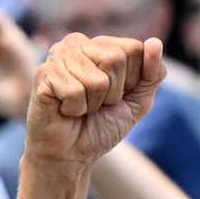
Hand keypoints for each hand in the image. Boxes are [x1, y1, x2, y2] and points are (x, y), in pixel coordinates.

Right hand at [23, 33, 164, 167]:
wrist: (71, 155)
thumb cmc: (100, 126)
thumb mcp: (137, 102)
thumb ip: (152, 74)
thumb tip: (155, 42)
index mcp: (102, 44)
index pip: (134, 49)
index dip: (131, 81)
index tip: (116, 96)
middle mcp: (78, 43)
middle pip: (116, 59)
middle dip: (113, 93)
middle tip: (96, 104)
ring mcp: (58, 55)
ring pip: (96, 80)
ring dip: (93, 104)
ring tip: (80, 108)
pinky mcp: (44, 74)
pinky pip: (75, 91)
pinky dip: (75, 109)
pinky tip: (65, 110)